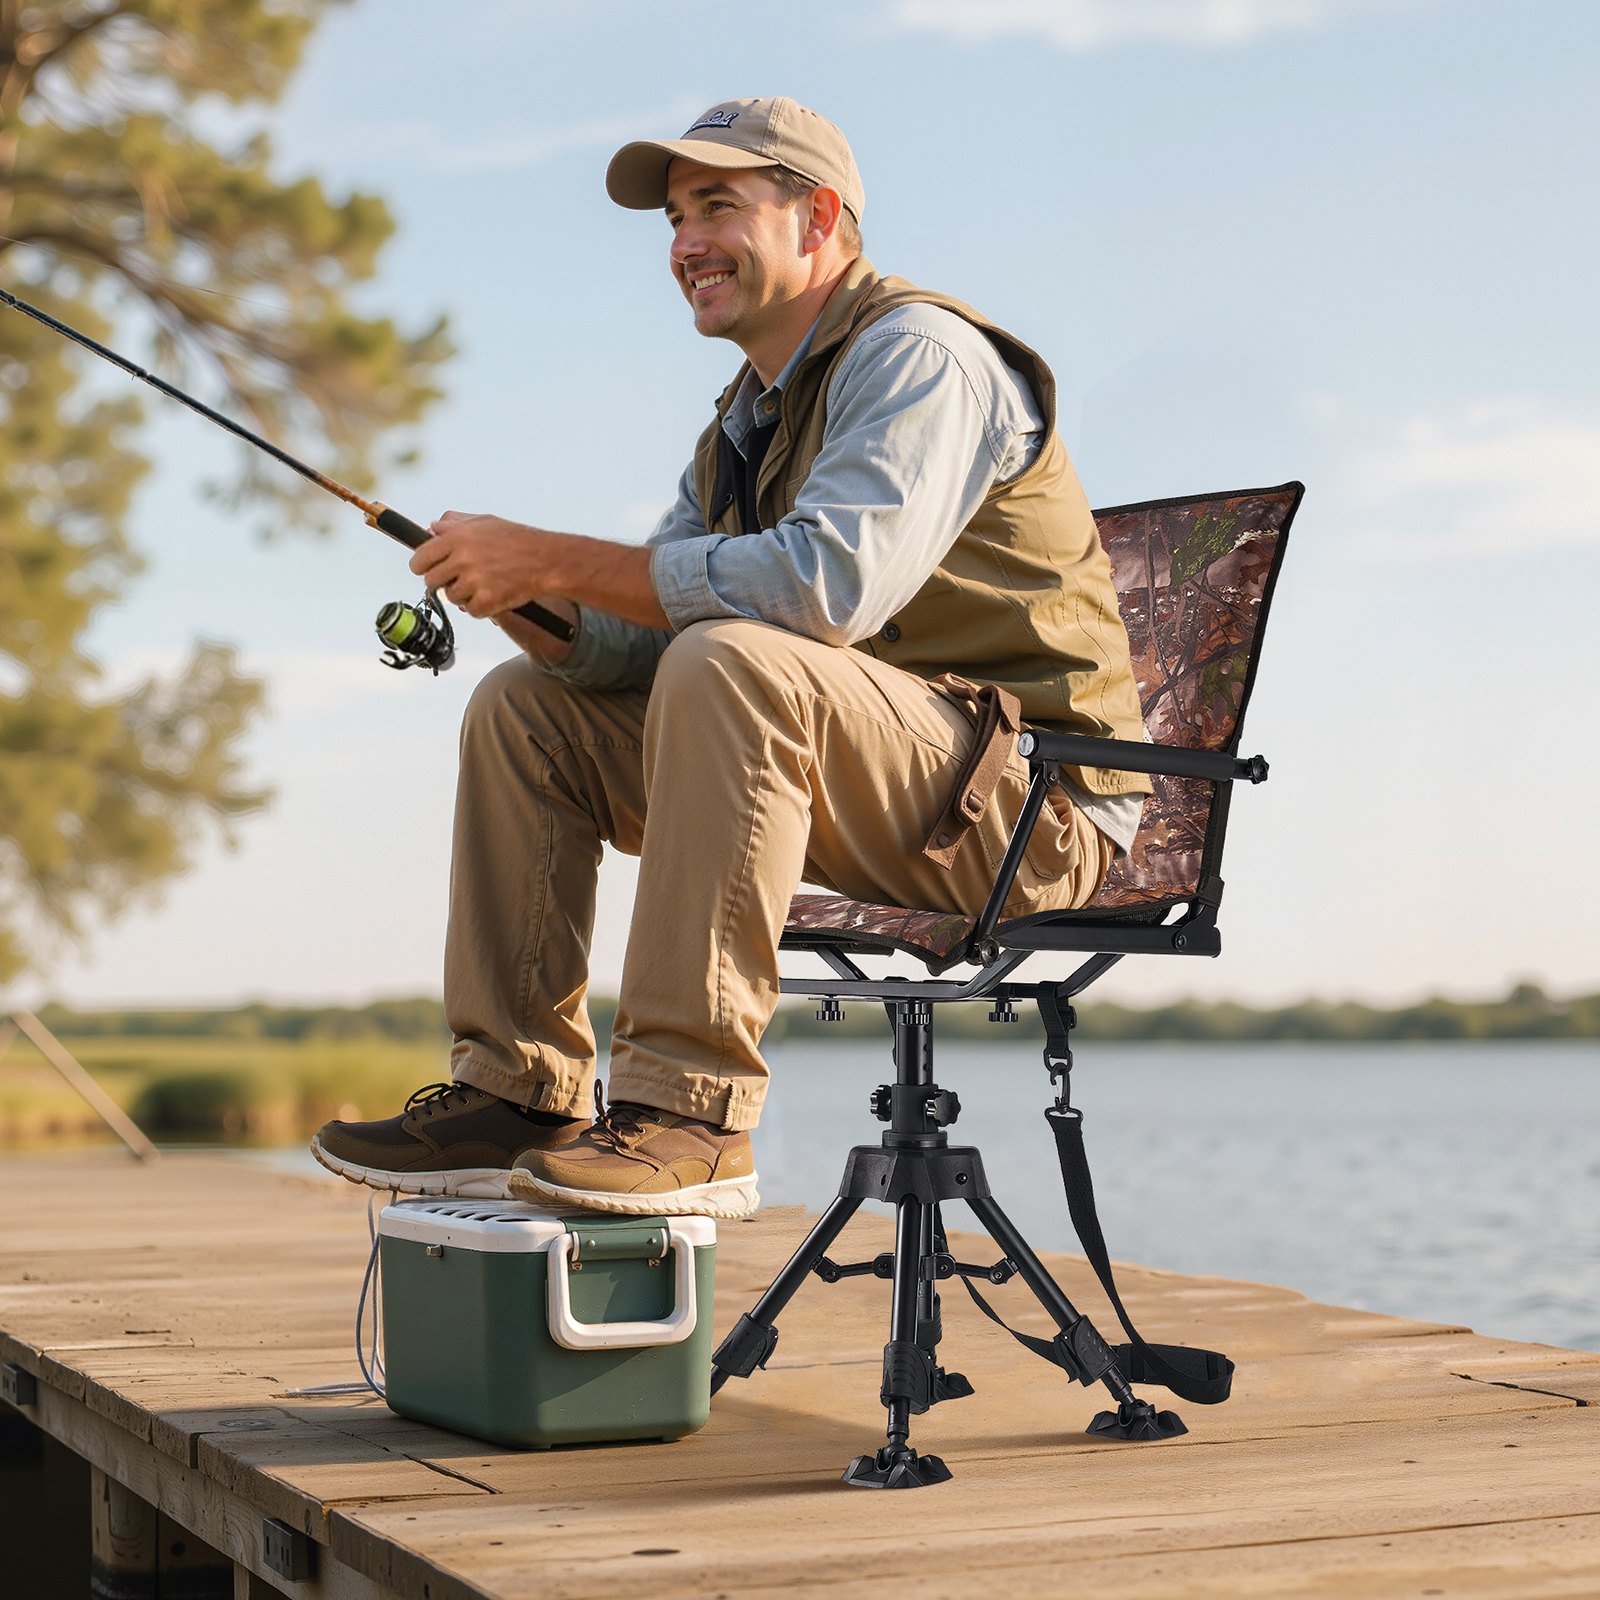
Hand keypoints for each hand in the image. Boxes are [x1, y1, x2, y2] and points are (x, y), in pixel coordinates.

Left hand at [410, 511, 545, 617]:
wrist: (546, 560)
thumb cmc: (518, 540)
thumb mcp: (484, 521)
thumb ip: (455, 523)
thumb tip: (433, 527)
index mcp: (457, 538)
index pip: (420, 559)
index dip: (421, 566)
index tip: (425, 569)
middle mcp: (462, 559)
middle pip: (431, 581)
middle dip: (443, 581)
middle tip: (459, 578)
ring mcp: (473, 581)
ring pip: (451, 597)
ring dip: (463, 594)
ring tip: (483, 583)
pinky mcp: (486, 601)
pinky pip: (470, 611)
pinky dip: (480, 607)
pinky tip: (491, 594)